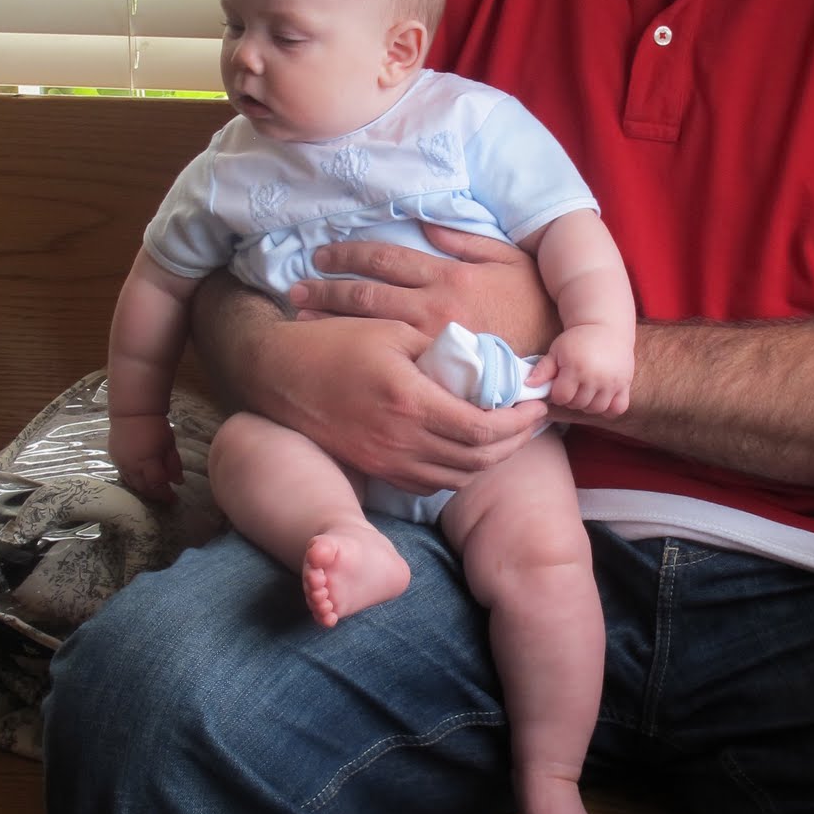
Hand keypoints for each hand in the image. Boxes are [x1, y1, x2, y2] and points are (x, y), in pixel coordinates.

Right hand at [108, 415, 183, 502]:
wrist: (133, 412)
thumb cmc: (156, 426)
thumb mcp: (169, 444)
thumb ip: (173, 464)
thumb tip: (178, 482)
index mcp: (147, 462)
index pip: (157, 485)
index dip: (166, 494)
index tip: (174, 499)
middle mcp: (132, 467)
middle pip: (143, 488)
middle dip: (155, 495)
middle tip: (164, 497)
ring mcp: (121, 464)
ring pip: (132, 484)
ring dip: (143, 490)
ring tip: (154, 491)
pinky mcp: (114, 459)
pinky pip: (124, 476)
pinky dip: (134, 482)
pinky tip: (141, 481)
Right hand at [231, 305, 547, 489]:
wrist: (278, 373)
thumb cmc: (336, 341)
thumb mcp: (394, 329)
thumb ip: (442, 350)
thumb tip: (487, 363)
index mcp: (410, 402)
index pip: (483, 429)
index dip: (518, 421)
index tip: (536, 403)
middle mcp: (399, 441)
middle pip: (477, 461)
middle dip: (514, 443)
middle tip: (532, 419)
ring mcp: (385, 461)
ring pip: (456, 478)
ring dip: (490, 460)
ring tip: (508, 433)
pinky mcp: (374, 469)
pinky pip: (430, 483)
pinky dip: (458, 470)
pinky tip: (467, 446)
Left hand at [287, 224, 559, 353]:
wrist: (563, 357)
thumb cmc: (538, 304)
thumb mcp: (508, 259)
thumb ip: (466, 241)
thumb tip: (427, 224)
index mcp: (449, 275)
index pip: (385, 259)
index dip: (348, 254)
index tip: (322, 255)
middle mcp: (434, 309)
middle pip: (365, 295)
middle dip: (325, 289)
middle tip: (295, 289)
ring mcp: (432, 346)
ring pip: (368, 330)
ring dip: (330, 321)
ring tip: (301, 317)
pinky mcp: (435, 377)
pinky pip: (387, 363)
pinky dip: (356, 355)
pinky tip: (333, 356)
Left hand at [527, 324, 631, 416]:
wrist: (606, 326)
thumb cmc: (578, 339)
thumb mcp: (557, 350)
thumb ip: (543, 369)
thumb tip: (528, 385)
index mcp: (576, 367)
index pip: (561, 397)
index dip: (557, 393)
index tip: (560, 383)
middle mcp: (595, 376)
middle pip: (578, 404)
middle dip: (572, 398)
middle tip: (572, 385)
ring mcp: (612, 381)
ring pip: (596, 409)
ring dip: (588, 404)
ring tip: (585, 390)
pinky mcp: (625, 383)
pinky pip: (618, 408)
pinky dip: (609, 408)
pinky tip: (602, 396)